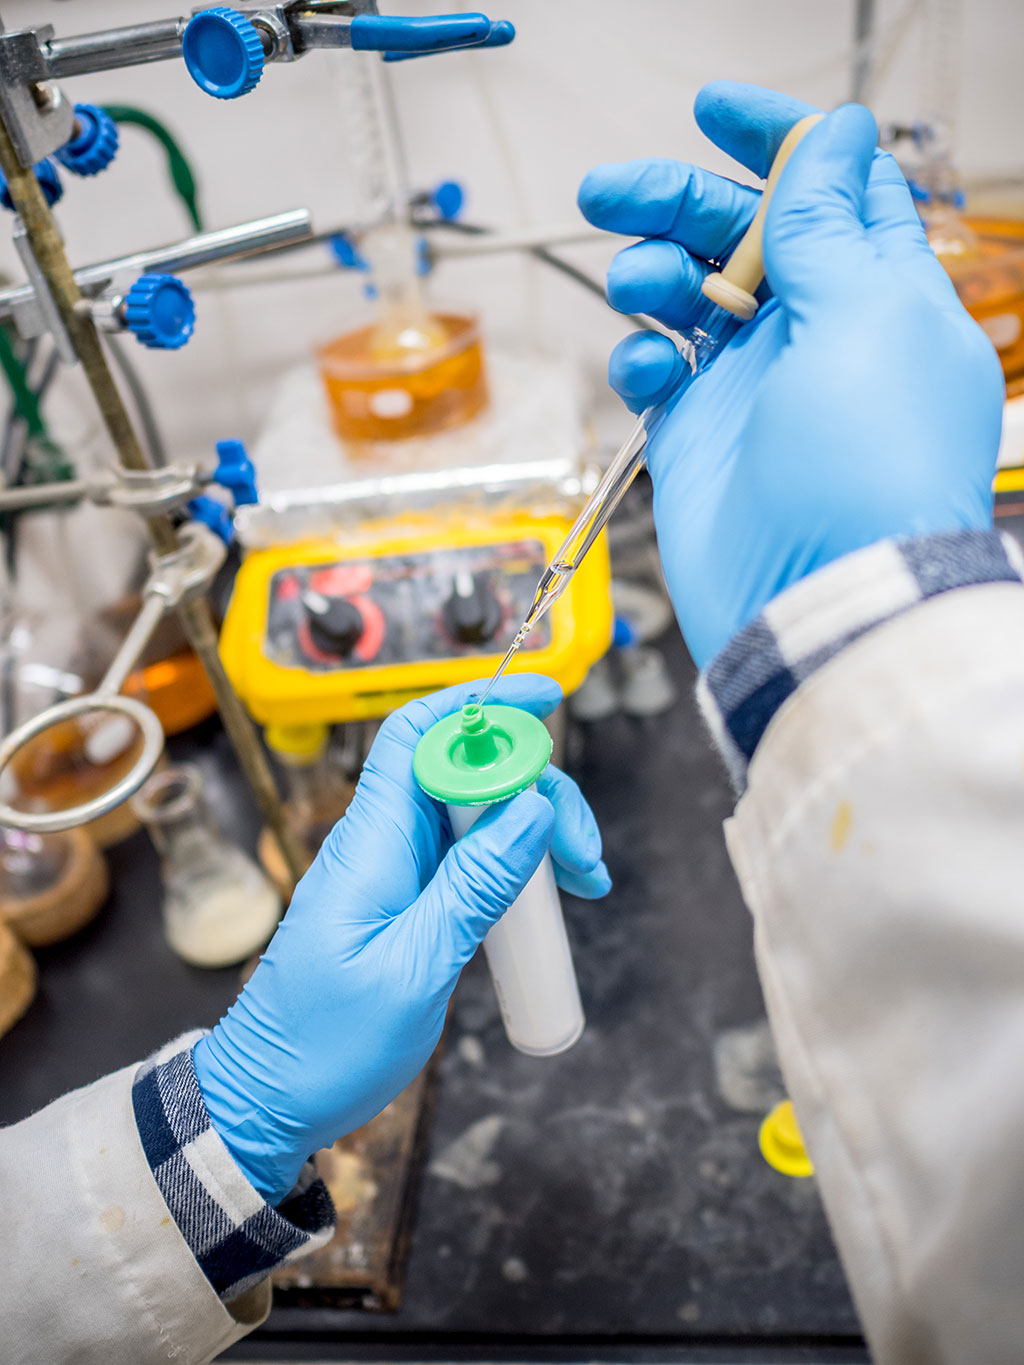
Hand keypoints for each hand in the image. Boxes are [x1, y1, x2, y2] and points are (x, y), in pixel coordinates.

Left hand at [194, 676, 608, 1205]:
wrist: (268, 1102)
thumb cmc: (327, 1045)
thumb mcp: (415, 968)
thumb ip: (475, 884)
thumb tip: (533, 806)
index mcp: (372, 842)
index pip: (420, 735)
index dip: (480, 702)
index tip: (545, 697)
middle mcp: (383, 843)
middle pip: (468, 771)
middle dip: (539, 791)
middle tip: (587, 857)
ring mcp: (396, 871)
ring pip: (479, 814)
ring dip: (538, 832)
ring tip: (586, 882)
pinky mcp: (407, 901)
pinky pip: (471, 858)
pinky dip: (517, 866)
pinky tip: (551, 897)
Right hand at [578, 82, 1003, 666]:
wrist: (815, 603)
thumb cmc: (867, 469)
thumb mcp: (862, 318)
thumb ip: (830, 225)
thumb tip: (838, 133)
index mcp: (877, 291)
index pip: (829, 188)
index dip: (775, 140)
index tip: (714, 110)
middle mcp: (815, 331)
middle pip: (738, 234)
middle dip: (676, 202)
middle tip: (610, 191)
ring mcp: (752, 384)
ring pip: (685, 293)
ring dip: (650, 274)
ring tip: (638, 287)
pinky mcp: (697, 432)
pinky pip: (654, 367)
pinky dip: (638, 356)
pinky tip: (646, 371)